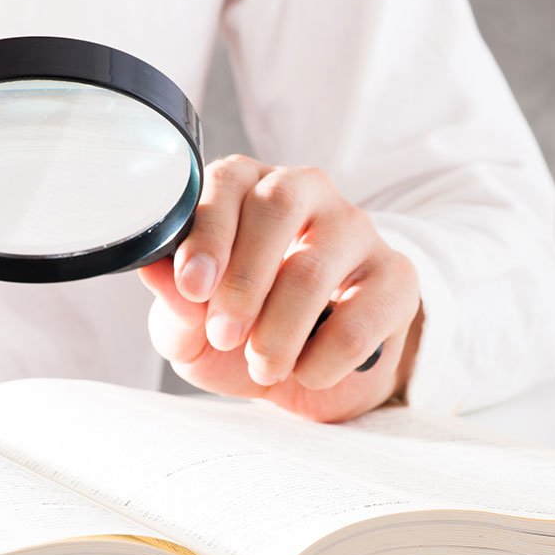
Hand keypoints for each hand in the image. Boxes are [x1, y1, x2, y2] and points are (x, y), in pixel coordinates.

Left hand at [137, 154, 421, 421]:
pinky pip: (361, 315)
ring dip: (278, 330)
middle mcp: (307, 193)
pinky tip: (307, 371)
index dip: (208, 234)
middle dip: (243, 280)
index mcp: (249, 187)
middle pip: (278, 206)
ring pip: (315, 267)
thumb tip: (158, 275)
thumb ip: (175, 304)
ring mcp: (357, 230)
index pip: (229, 180)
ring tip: (263, 367)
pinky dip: (325, 357)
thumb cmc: (245, 331)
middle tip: (224, 336)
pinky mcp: (396, 276)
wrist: (310, 374)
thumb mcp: (194, 327)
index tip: (192, 288)